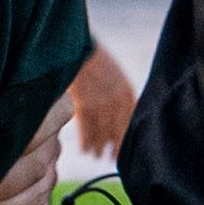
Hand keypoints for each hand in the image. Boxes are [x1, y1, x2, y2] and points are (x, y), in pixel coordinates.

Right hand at [68, 42, 137, 159]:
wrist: (73, 45)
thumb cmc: (91, 58)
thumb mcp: (111, 73)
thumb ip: (117, 92)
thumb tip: (118, 110)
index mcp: (126, 90)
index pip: (130, 120)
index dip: (126, 136)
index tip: (124, 148)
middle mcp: (115, 98)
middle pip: (117, 129)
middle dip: (115, 146)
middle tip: (112, 159)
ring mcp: (99, 101)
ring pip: (101, 130)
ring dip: (98, 145)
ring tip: (96, 156)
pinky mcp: (83, 103)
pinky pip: (86, 127)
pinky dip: (86, 140)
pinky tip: (85, 150)